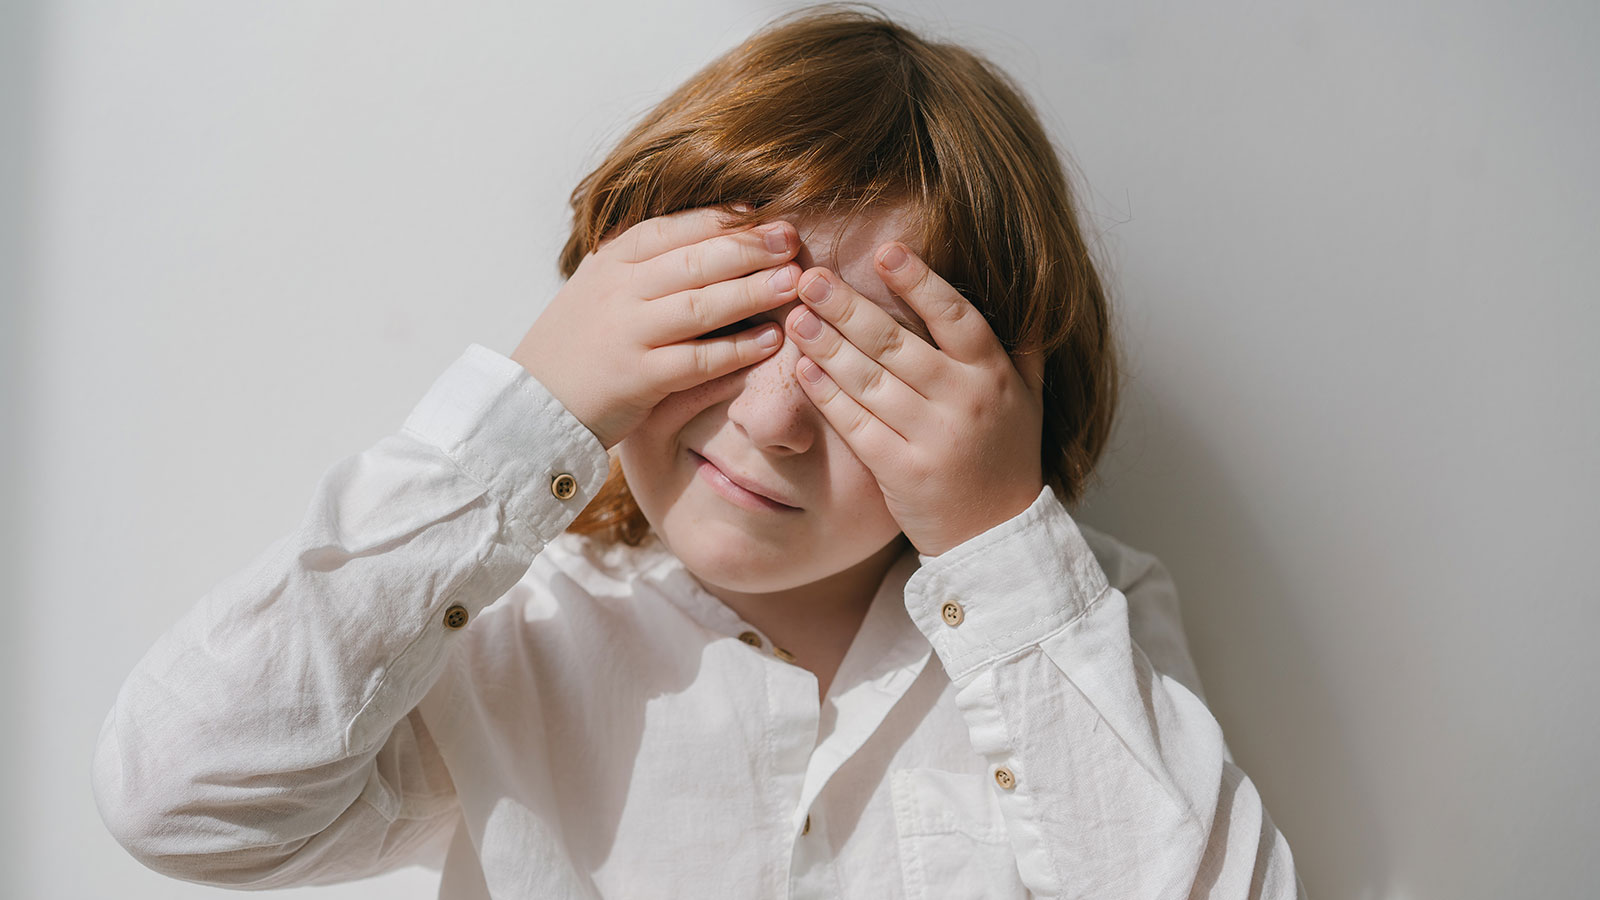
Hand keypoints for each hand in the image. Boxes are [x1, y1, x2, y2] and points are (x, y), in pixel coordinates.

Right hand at [512, 206, 801, 449]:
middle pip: (695, 260)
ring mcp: (627, 334)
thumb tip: (708, 235)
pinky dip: (737, 350)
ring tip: (793, 282)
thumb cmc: (577, 346)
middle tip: (791, 241)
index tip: (765, 214)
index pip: (675, 228)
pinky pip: (698, 360)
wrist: (531, 405)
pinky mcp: (637, 379)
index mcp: (611, 262)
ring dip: (752, 291)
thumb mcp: (599, 289)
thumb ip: (642, 264)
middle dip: (749, 247)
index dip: (724, 220)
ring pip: (701, 305)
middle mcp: (618, 291)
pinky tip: (771, 341)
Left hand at [784, 243, 1045, 556]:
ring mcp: (931, 438)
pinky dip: (827, 396)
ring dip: (828, 345)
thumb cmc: (1006, 458)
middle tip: (812, 276)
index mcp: (992, 375)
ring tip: (797, 315)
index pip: (955, 316)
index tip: (886, 250)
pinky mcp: (901, 472)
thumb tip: (1029, 293)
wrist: (997, 538)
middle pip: (897, 345)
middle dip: (850, 307)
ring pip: (870, 381)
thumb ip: (1023, 347)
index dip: (920, 282)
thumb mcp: (1029, 399)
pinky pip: (856, 425)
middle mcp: (964, 401)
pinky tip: (803, 369)